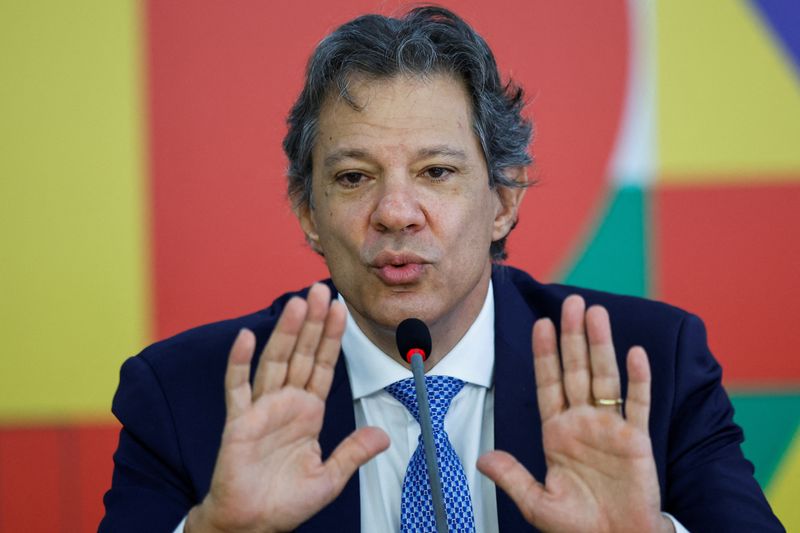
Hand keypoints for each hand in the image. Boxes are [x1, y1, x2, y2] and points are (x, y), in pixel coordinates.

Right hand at [186, 283, 388, 532]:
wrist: (251, 525)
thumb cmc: (285, 502)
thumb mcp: (330, 478)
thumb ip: (353, 452)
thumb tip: (384, 436)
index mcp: (308, 412)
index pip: (322, 365)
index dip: (331, 338)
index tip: (340, 309)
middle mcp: (286, 404)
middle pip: (300, 354)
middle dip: (312, 323)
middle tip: (320, 290)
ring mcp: (261, 410)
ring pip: (275, 362)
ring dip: (285, 332)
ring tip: (297, 304)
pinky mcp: (238, 423)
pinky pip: (237, 389)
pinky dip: (240, 363)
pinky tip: (246, 337)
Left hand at [478, 295, 672, 532]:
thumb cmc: (578, 526)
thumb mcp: (537, 503)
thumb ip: (513, 477)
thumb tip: (482, 460)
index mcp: (557, 433)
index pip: (548, 383)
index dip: (545, 354)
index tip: (540, 325)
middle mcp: (582, 423)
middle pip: (576, 370)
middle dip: (572, 336)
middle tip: (572, 302)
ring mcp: (610, 428)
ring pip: (604, 378)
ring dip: (601, 346)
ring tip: (597, 314)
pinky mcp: (636, 440)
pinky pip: (637, 404)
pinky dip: (637, 379)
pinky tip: (634, 353)